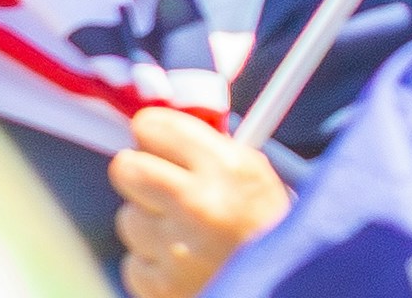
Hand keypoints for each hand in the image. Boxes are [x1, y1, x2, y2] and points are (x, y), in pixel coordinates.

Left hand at [110, 107, 291, 297]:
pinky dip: (151, 261)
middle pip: (125, 168)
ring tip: (181, 231)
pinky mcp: (161, 286)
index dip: (152, 133)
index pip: (153, 128)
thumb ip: (208, 147)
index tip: (154, 139)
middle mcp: (198, 203)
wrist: (285, 285)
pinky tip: (180, 261)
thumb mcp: (253, 171)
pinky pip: (132, 262)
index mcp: (226, 166)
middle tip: (156, 180)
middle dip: (138, 172)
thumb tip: (157, 129)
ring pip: (128, 218)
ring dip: (148, 222)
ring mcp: (176, 249)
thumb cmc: (268, 226)